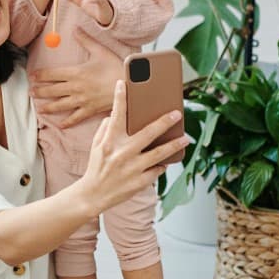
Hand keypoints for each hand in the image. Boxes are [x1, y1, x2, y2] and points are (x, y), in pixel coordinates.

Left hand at [28, 28, 120, 127]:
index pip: (52, 74)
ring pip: (60, 105)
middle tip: (30, 92)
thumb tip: (75, 29)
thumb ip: (85, 40)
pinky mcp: (90, 110)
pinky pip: (75, 118)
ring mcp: (82, 101)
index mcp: (76, 73)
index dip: (41, 75)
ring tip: (39, 109)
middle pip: (52, 91)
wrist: (130, 85)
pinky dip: (67, 122)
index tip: (32, 76)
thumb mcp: (100, 51)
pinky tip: (60, 125)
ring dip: (48, 107)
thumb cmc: (116, 67)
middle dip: (40, 91)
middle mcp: (76, 88)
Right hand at [79, 79, 186, 212]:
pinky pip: (156, 170)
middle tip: (177, 113)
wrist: (93, 195)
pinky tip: (166, 161)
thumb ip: (106, 129)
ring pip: (159, 154)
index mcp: (110, 142)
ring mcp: (132, 168)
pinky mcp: (139, 182)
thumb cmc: (96, 167)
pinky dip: (161, 165)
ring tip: (185, 138)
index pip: (116, 115)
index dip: (120, 98)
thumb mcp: (96, 146)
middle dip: (164, 122)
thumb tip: (116, 115)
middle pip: (148, 133)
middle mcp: (122, 153)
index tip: (123, 83)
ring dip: (174, 145)